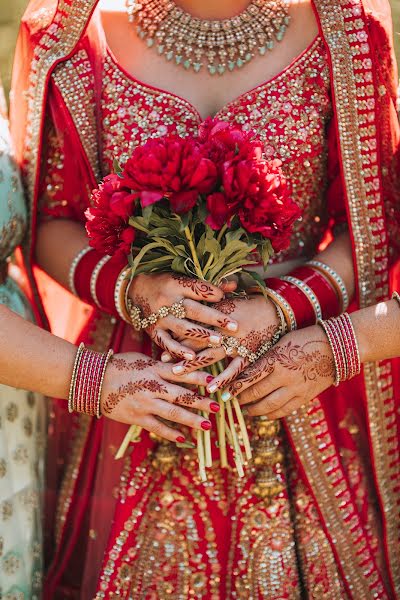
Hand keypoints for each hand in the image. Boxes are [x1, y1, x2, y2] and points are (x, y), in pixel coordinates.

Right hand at [100, 353, 219, 441]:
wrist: (93, 381)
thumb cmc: (119, 366)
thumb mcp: (141, 359)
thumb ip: (160, 365)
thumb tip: (181, 365)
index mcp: (154, 369)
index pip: (181, 373)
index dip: (199, 377)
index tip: (215, 381)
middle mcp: (152, 387)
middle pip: (181, 395)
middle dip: (201, 402)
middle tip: (217, 407)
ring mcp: (145, 403)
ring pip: (172, 414)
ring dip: (191, 420)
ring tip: (208, 426)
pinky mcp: (137, 417)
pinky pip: (157, 427)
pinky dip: (170, 433)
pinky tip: (183, 439)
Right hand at [128, 273, 237, 360]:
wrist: (135, 291)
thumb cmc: (165, 284)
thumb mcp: (182, 279)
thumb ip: (208, 285)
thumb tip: (234, 286)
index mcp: (175, 284)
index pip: (196, 288)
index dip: (211, 293)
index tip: (224, 298)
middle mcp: (167, 301)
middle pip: (193, 310)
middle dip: (214, 318)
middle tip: (234, 326)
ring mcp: (160, 318)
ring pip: (182, 328)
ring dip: (201, 335)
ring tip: (219, 341)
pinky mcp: (153, 332)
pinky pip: (166, 343)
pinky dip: (178, 350)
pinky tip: (193, 356)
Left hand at [169, 295, 279, 384]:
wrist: (279, 310)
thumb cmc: (251, 304)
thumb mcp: (229, 301)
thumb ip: (211, 305)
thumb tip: (190, 304)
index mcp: (218, 314)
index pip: (195, 326)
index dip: (178, 337)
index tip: (163, 346)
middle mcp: (225, 329)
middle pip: (198, 341)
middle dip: (180, 352)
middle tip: (164, 363)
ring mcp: (237, 343)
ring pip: (212, 355)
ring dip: (195, 366)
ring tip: (180, 375)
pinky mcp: (250, 354)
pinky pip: (236, 370)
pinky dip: (225, 381)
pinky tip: (214, 391)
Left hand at [221, 326, 334, 418]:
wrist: (335, 348)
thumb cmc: (304, 340)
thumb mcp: (281, 344)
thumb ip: (266, 358)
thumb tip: (247, 371)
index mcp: (275, 360)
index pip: (249, 377)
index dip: (235, 387)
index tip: (225, 393)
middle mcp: (284, 376)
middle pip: (256, 394)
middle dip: (242, 399)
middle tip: (233, 401)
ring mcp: (295, 389)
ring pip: (269, 406)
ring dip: (255, 411)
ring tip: (246, 411)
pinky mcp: (305, 397)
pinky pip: (285, 411)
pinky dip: (272, 415)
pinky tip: (264, 414)